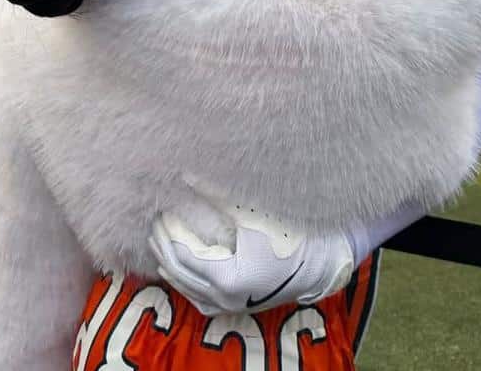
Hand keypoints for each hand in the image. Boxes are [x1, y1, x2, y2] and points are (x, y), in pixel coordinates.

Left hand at [149, 194, 354, 316]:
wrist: (325, 260)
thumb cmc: (292, 233)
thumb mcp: (253, 212)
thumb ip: (218, 195)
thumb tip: (186, 175)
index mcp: (227, 278)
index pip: (183, 253)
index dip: (169, 230)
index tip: (161, 209)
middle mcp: (224, 299)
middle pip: (179, 273)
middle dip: (164, 246)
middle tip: (156, 221)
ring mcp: (231, 306)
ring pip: (186, 288)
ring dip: (171, 264)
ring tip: (161, 241)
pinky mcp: (237, 305)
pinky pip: (199, 297)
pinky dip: (185, 281)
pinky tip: (178, 268)